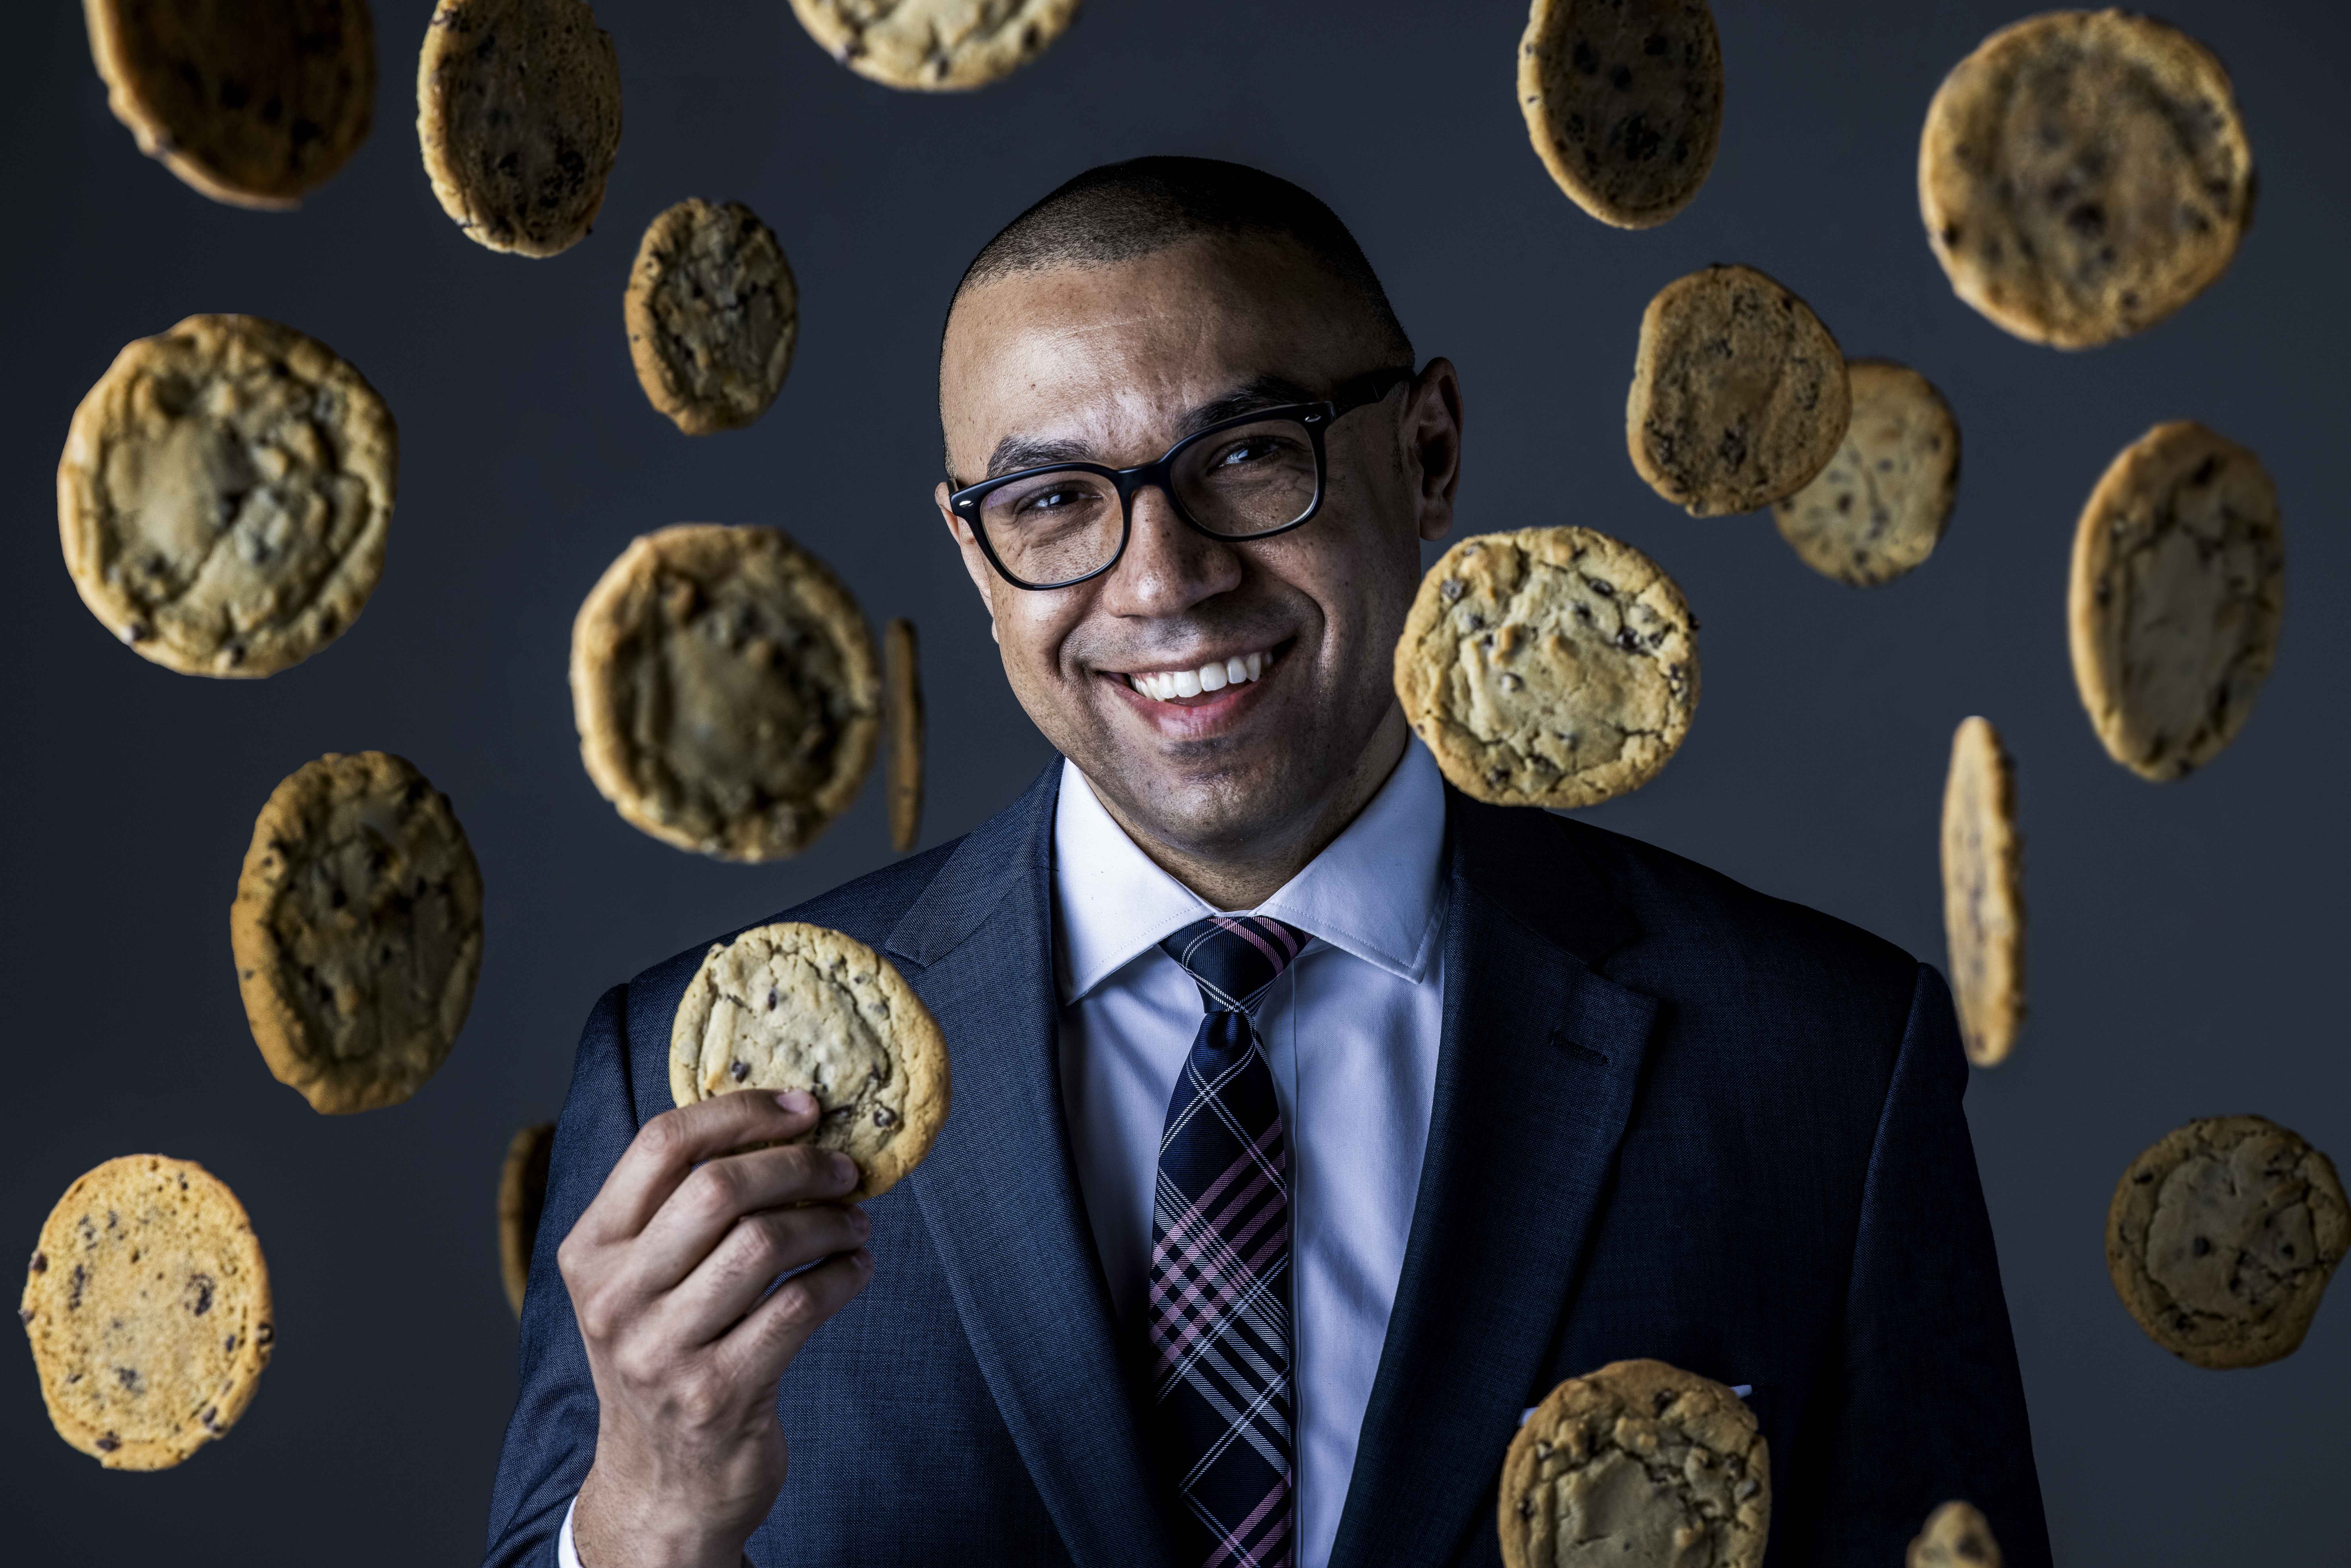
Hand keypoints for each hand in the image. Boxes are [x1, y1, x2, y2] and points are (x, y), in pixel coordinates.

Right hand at [562, 1090, 873, 1567]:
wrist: (662, 1482)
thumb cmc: (666, 1355)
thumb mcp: (642, 1280)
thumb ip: (680, 1207)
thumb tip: (778, 1121)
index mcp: (591, 1251)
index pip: (661, 1144)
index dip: (740, 1112)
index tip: (802, 1107)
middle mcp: (616, 1298)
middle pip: (719, 1189)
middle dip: (798, 1165)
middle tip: (844, 1169)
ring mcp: (663, 1350)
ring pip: (764, 1243)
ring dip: (829, 1222)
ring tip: (855, 1223)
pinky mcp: (718, 1393)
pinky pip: (800, 1305)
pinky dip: (843, 1276)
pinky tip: (856, 1269)